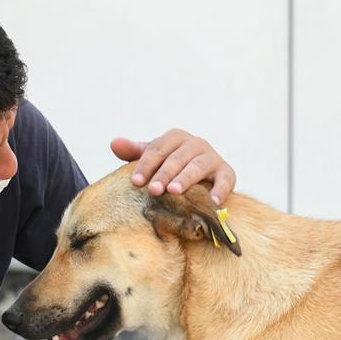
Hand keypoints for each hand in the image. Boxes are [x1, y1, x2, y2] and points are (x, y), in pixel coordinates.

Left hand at [110, 129, 236, 205]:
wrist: (204, 176)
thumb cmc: (171, 166)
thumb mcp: (154, 158)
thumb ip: (135, 152)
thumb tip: (113, 143)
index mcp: (175, 137)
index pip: (157, 149)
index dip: (146, 165)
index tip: (136, 181)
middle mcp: (195, 143)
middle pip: (177, 158)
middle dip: (164, 174)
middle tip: (153, 190)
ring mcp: (212, 158)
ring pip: (197, 167)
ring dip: (186, 178)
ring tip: (174, 191)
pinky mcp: (226, 172)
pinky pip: (225, 180)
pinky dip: (220, 190)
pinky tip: (213, 202)